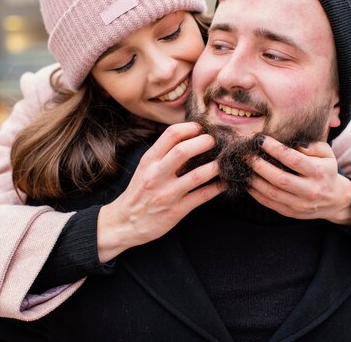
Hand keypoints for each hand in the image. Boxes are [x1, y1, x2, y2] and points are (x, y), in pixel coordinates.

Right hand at [97, 122, 222, 261]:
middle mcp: (157, 175)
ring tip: (225, 161)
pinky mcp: (176, 211)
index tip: (203, 128)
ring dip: (216, 166)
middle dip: (205, 142)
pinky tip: (225, 183)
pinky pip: (202, 196)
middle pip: (184, 151)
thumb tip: (190, 137)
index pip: (171, 134)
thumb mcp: (145, 168)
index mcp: (149, 160)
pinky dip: (217, 188)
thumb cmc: (139, 192)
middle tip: (216, 142)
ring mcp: (167, 194)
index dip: (191, 127)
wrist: (125, 223)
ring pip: (198, 175)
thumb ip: (164, 154)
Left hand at [247, 136, 350, 224]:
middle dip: (259, 165)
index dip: (275, 149)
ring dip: (254, 179)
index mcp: (319, 172)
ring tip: (243, 166)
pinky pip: (268, 203)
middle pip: (280, 179)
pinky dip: (255, 192)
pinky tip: (247, 181)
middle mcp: (309, 190)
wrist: (334, 200)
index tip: (260, 139)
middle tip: (245, 154)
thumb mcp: (327, 154)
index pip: (294, 160)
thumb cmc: (326, 170)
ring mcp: (299, 204)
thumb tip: (293, 143)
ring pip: (271, 193)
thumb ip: (312, 145)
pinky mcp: (289, 212)